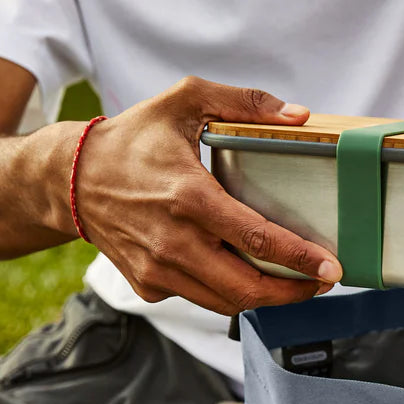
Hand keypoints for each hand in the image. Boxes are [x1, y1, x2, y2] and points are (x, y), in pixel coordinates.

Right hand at [72, 76, 342, 314]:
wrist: (71, 179)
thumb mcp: (184, 101)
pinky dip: (229, 292)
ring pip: (229, 303)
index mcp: (190, 198)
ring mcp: (160, 270)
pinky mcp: (150, 286)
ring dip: (267, 298)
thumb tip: (299, 115)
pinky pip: (202, 298)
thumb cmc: (132, 140)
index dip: (300, 259)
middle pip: (248, 289)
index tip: (331, 267)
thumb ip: (243, 102)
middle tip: (323, 281)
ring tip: (295, 282)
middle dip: (295, 292)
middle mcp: (174, 242)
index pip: (257, 240)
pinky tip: (246, 275)